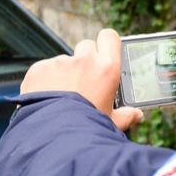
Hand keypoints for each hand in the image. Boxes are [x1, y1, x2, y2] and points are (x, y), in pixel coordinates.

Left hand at [19, 28, 144, 132]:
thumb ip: (125, 116)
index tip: (104, 53)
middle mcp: (84, 60)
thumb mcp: (111, 123)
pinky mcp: (39, 69)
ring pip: (64, 61)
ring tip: (62, 98)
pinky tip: (46, 99)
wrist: (55, 137)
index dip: (106, 43)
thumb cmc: (88, 130)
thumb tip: (136, 115)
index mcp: (106, 69)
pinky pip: (44, 70)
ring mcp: (59, 63)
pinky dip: (45, 81)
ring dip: (64, 73)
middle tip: (84, 81)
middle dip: (85, 59)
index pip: (109, 37)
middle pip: (86, 46)